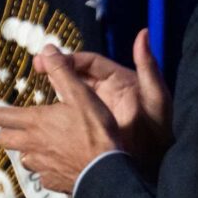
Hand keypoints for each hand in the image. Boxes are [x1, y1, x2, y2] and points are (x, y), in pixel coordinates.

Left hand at [0, 45, 121, 193]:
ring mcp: (39, 165)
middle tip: (11, 129)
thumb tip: (47, 50)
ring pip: (23, 157)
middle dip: (5, 133)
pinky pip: (41, 174)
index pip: (0, 117)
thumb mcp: (81, 95)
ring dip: (26, 151)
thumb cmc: (95, 130)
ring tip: (39, 146)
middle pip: (5, 139)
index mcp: (34, 122)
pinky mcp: (50, 182)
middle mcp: (31, 144)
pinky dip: (45, 168)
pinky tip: (57, 164)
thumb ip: (62, 73)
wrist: (105, 170)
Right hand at [33, 29, 169, 164]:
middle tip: (37, 66)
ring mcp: (98, 109)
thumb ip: (149, 65)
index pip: (90, 62)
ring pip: (72, 92)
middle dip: (57, 68)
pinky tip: (45, 112)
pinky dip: (58, 109)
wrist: (156, 164)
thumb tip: (144, 33)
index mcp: (120, 80)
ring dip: (55, 86)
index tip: (51, 58)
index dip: (70, 57)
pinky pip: (72, 113)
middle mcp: (107, 92)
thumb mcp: (156, 96)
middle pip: (78, 74)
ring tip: (38, 81)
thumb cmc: (160, 129)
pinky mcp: (91, 126)